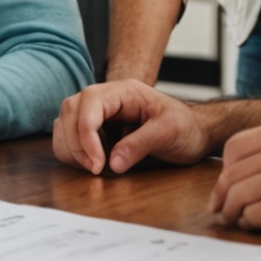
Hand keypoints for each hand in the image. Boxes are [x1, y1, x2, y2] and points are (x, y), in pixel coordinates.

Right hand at [52, 80, 208, 174]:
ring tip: (95, 167)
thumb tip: (113, 163)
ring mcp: (99, 113)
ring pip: (65, 124)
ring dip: (72, 148)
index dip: (86, 134)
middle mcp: (106, 98)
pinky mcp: (97, 129)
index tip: (97, 164)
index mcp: (123, 91)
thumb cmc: (186, 127)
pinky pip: (70, 137)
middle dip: (76, 143)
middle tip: (96, 169)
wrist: (195, 133)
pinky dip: (74, 153)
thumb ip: (140, 145)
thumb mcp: (169, 133)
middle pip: (70, 111)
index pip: (89, 103)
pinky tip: (94, 163)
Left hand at [209, 116, 260, 237]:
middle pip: (233, 171)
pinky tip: (257, 224)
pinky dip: (250, 222)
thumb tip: (254, 164)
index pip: (237, 145)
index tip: (224, 184)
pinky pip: (255, 215)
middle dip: (223, 193)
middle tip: (222, 208)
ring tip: (237, 218)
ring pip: (239, 194)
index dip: (225, 168)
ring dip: (233, 210)